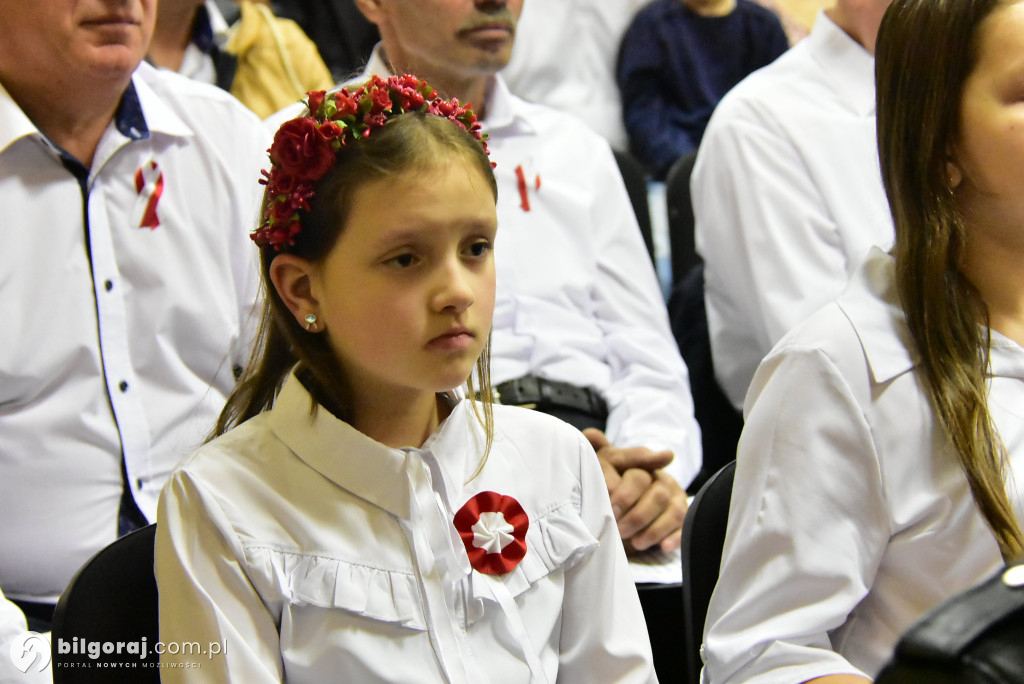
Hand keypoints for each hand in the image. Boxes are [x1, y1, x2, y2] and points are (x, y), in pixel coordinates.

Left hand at [584, 428, 688, 552]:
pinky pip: (685, 526)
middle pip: (657, 491)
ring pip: (672, 511)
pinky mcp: (681, 516)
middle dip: (637, 512)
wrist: (626, 508)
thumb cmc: (611, 485)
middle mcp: (660, 477)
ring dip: (654, 528)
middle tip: (619, 527)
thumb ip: (597, 455)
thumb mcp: (602, 470)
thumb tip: (591, 435)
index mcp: (639, 462)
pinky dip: (675, 536)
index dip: (642, 464)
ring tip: (635, 542)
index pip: (640, 458)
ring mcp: (674, 497)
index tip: (626, 486)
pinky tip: (663, 546)